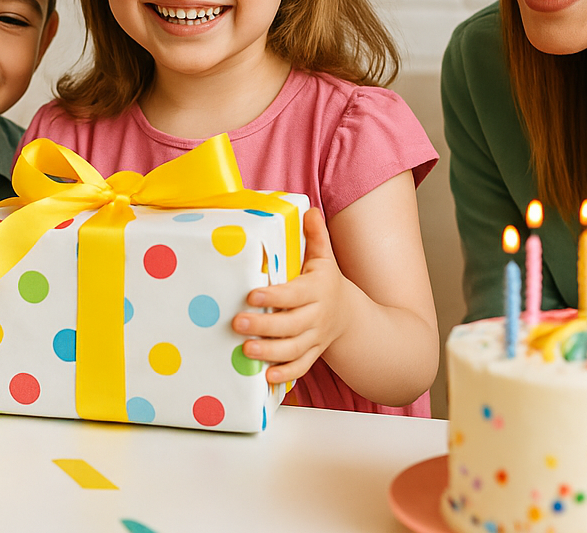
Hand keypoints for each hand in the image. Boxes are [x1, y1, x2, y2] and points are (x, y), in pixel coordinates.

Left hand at [231, 209, 353, 385]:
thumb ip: (315, 235)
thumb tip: (308, 209)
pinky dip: (286, 374)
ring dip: (270, 352)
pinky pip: (301, 367)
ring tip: (246, 350)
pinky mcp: (313, 354)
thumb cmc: (326, 281)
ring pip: (294, 349)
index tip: (251, 295)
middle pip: (292, 325)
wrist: (349, 315)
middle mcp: (317, 316)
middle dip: (265, 326)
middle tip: (237, 323)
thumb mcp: (323, 257)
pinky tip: (266, 377)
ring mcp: (315, 338)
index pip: (294, 294)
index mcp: (317, 290)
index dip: (274, 297)